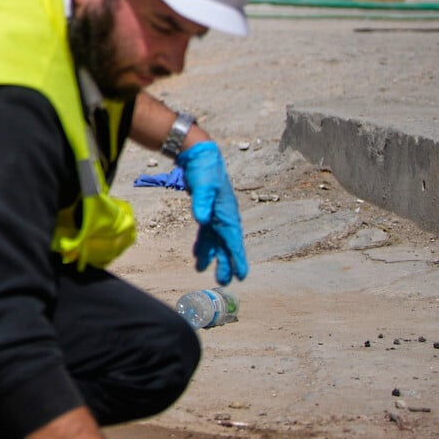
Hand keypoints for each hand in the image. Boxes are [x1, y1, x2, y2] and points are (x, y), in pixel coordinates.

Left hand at [179, 141, 247, 283]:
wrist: (201, 156)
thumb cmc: (205, 171)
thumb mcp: (203, 186)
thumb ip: (201, 202)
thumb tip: (202, 220)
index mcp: (228, 213)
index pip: (233, 240)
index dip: (237, 259)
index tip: (241, 275)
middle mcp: (224, 216)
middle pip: (226, 244)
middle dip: (225, 263)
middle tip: (224, 281)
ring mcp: (216, 214)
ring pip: (215, 240)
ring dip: (211, 255)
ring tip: (203, 270)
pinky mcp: (207, 211)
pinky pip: (207, 233)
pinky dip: (203, 244)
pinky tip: (198, 254)